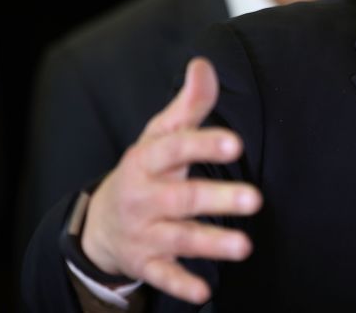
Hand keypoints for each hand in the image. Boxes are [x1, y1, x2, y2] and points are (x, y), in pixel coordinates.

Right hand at [80, 57, 262, 303]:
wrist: (100, 222)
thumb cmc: (145, 170)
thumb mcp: (159, 135)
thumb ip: (188, 105)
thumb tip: (204, 65)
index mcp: (148, 160)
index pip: (175, 148)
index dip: (203, 143)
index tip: (235, 140)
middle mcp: (145, 197)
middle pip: (183, 198)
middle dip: (218, 198)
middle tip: (255, 199)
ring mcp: (144, 232)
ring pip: (179, 238)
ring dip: (211, 244)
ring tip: (244, 246)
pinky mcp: (146, 262)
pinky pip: (163, 275)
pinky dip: (181, 285)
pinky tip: (203, 292)